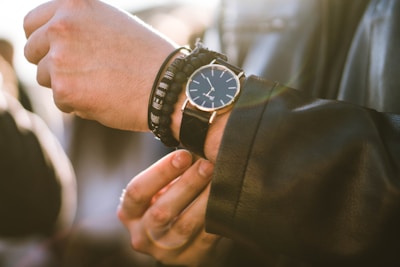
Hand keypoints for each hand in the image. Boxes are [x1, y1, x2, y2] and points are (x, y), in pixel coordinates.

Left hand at [23, 0, 175, 130]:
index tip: (55, 53)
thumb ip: (79, 24)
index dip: (43, 41)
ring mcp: (61, 58)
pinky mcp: (65, 89)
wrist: (167, 84)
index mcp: (73, 5)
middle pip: (33, 52)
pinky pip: (60, 101)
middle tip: (82, 74)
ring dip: (66, 85)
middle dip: (52, 64)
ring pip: (45, 78)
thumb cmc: (146, 56)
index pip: (32, 24)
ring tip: (100, 85)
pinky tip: (104, 98)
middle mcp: (62, 26)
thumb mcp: (111, 22)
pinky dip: (78, 104)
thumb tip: (54, 39)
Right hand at [118, 150, 226, 265]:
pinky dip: (215, 216)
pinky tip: (225, 198)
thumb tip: (188, 133)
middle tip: (207, 164)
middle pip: (162, 210)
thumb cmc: (169, 200)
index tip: (184, 154)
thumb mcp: (159, 187)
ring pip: (184, 225)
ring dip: (203, 199)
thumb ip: (167, 170)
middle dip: (187, 185)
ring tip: (219, 178)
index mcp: (129, 213)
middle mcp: (142, 236)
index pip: (137, 192)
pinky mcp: (189, 260)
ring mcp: (164, 252)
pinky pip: (205, 238)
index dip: (161, 172)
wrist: (180, 237)